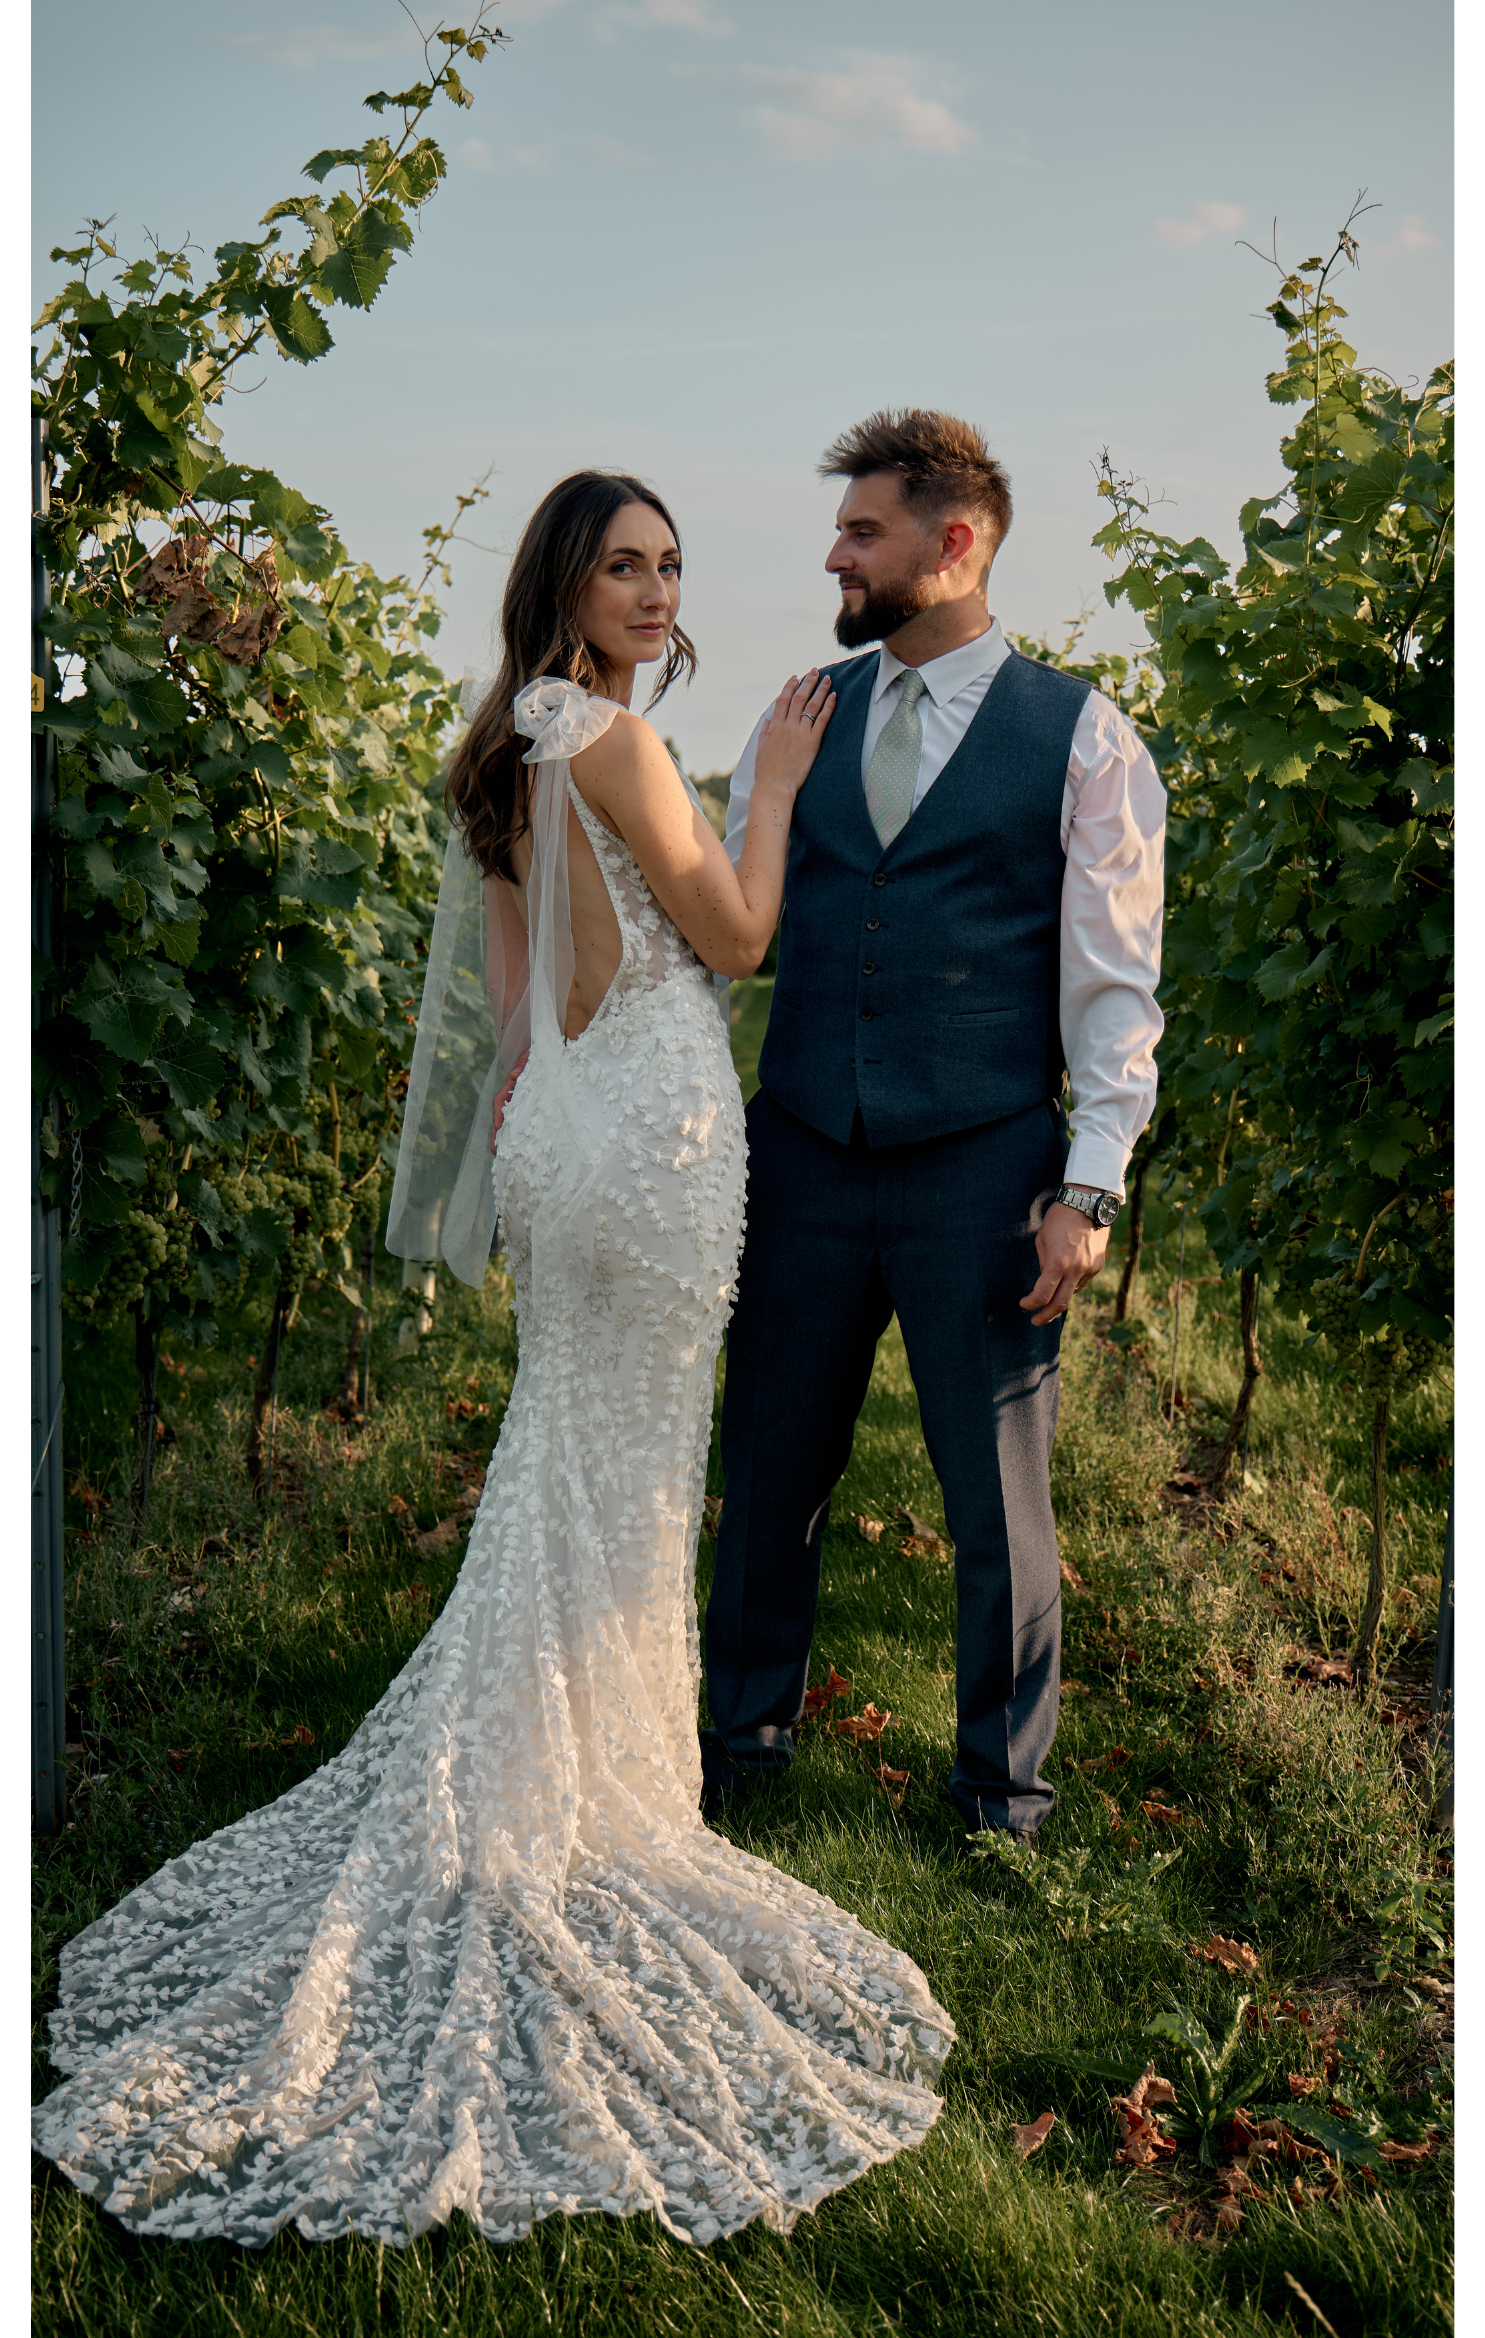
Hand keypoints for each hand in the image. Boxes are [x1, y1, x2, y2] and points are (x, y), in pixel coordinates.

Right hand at [490, 1050, 528, 1152]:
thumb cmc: (538, 1055)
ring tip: (503, 1155)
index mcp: (511, 1085)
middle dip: (497, 1134)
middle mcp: (513, 1096)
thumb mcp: (530, 1057)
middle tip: (494, 1151)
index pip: (500, 1101)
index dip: (497, 1115)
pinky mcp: (531, 1106)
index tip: (496, 1127)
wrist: (550, 1053)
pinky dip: (520, 1134)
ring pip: (511, 1122)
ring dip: (506, 1138)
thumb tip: (514, 1075)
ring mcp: (522, 1102)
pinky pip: (523, 1122)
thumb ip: (522, 1064)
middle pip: (502, 1117)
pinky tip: (522, 1148)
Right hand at [753, 669, 835, 797]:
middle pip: (799, 698)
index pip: (782, 700)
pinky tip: (834, 696)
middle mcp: (787, 726)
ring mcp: (800, 733)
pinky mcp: (812, 742)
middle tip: (815, 671)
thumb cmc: (766, 771)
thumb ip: (765, 732)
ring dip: (820, 690)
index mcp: (775, 727)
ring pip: (812, 705)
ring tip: (827, 679)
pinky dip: (828, 707)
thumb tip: (767, 720)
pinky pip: (822, 720)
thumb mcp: (761, 749)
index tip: (795, 677)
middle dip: (808, 682)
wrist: (775, 786)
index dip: (789, 686)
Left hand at [1020, 1201, 1108, 1325]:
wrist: (1088, 1204)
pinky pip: (1082, 1281)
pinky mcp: (1097, 1265)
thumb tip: (1045, 1281)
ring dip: (1060, 1297)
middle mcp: (1075, 1270)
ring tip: (1050, 1295)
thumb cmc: (1059, 1218)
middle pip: (1060, 1304)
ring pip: (1073, 1293)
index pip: (1042, 1295)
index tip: (1024, 1304)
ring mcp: (1089, 1269)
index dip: (1030, 1304)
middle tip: (1035, 1321)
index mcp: (1057, 1263)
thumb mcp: (1042, 1240)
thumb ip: (1043, 1264)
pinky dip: (1072, 1284)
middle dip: (1046, 1316)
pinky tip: (1066, 1276)